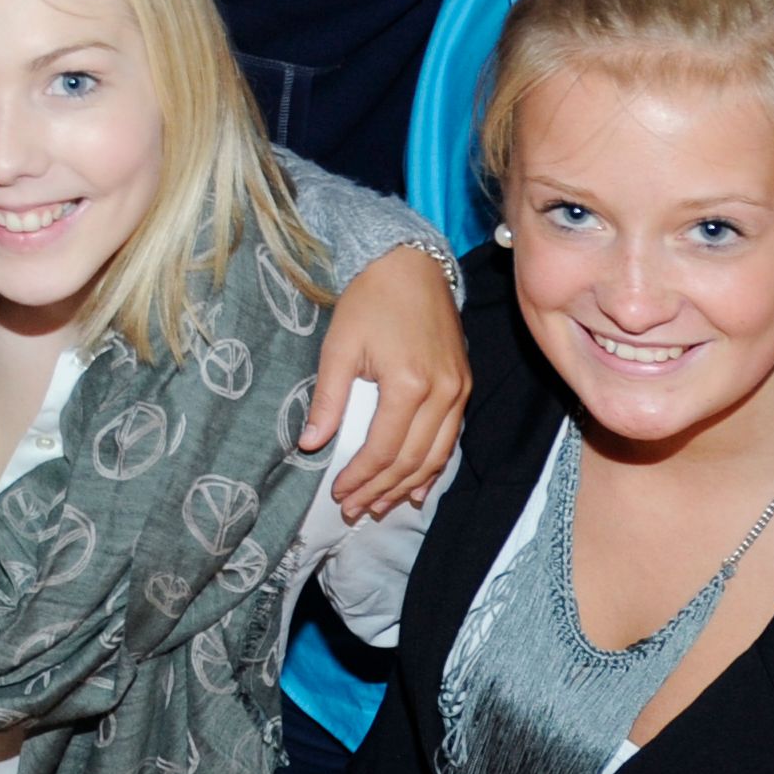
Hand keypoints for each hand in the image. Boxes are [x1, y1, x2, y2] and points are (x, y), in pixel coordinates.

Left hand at [304, 247, 464, 516]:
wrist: (411, 263)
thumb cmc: (370, 299)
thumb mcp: (339, 345)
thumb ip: (328, 398)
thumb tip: (310, 444)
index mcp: (409, 383)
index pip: (383, 449)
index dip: (360, 477)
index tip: (338, 494)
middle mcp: (442, 392)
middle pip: (411, 460)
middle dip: (380, 490)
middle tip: (354, 510)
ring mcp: (459, 390)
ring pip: (436, 456)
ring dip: (407, 486)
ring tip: (380, 506)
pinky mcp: (464, 384)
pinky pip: (451, 438)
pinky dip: (433, 466)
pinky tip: (416, 487)